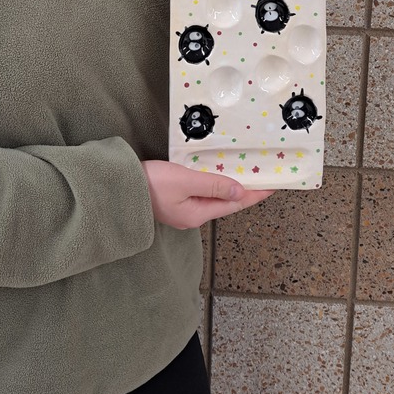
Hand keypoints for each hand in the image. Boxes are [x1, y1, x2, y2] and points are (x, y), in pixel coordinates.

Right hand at [141, 160, 272, 229]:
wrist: (120, 188)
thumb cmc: (152, 183)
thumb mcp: (186, 181)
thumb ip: (213, 184)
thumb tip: (240, 190)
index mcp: (198, 214)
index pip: (234, 203)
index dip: (254, 194)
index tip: (273, 186)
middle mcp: (192, 216)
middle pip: (225, 203)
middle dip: (245, 192)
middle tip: (264, 179)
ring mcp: (182, 210)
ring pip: (213, 199)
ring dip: (230, 188)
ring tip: (246, 177)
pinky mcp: (173, 202)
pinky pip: (201, 194)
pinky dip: (214, 185)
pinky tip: (217, 177)